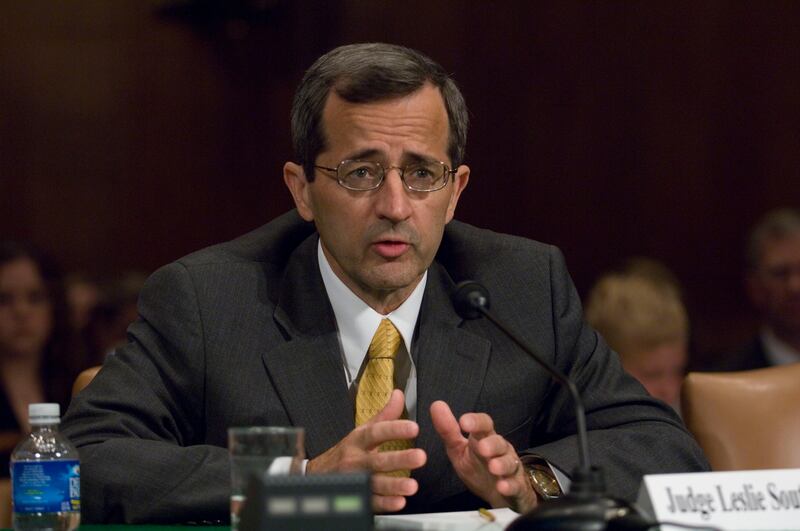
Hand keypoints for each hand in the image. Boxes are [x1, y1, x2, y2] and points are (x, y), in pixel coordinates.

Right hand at [307, 390, 426, 511]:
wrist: (319, 475)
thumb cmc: (346, 451)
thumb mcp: (362, 431)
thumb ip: (384, 415)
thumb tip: (399, 394)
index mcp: (357, 440)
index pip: (376, 432)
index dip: (394, 429)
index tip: (413, 428)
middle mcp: (355, 460)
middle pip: (377, 460)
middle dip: (399, 459)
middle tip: (420, 457)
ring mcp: (355, 480)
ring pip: (375, 483)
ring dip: (394, 485)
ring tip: (412, 485)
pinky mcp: (357, 497)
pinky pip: (371, 502)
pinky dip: (385, 503)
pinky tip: (399, 502)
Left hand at [430, 400, 537, 511]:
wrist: (499, 493)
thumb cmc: (477, 467)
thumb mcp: (458, 449)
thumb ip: (448, 430)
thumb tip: (436, 405)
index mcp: (484, 438)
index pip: (484, 425)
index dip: (476, 422)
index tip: (463, 421)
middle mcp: (500, 450)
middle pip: (498, 442)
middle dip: (491, 444)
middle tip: (482, 447)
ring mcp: (509, 468)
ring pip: (509, 462)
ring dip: (502, 464)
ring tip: (493, 467)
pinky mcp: (515, 486)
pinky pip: (515, 485)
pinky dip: (510, 486)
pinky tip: (503, 487)